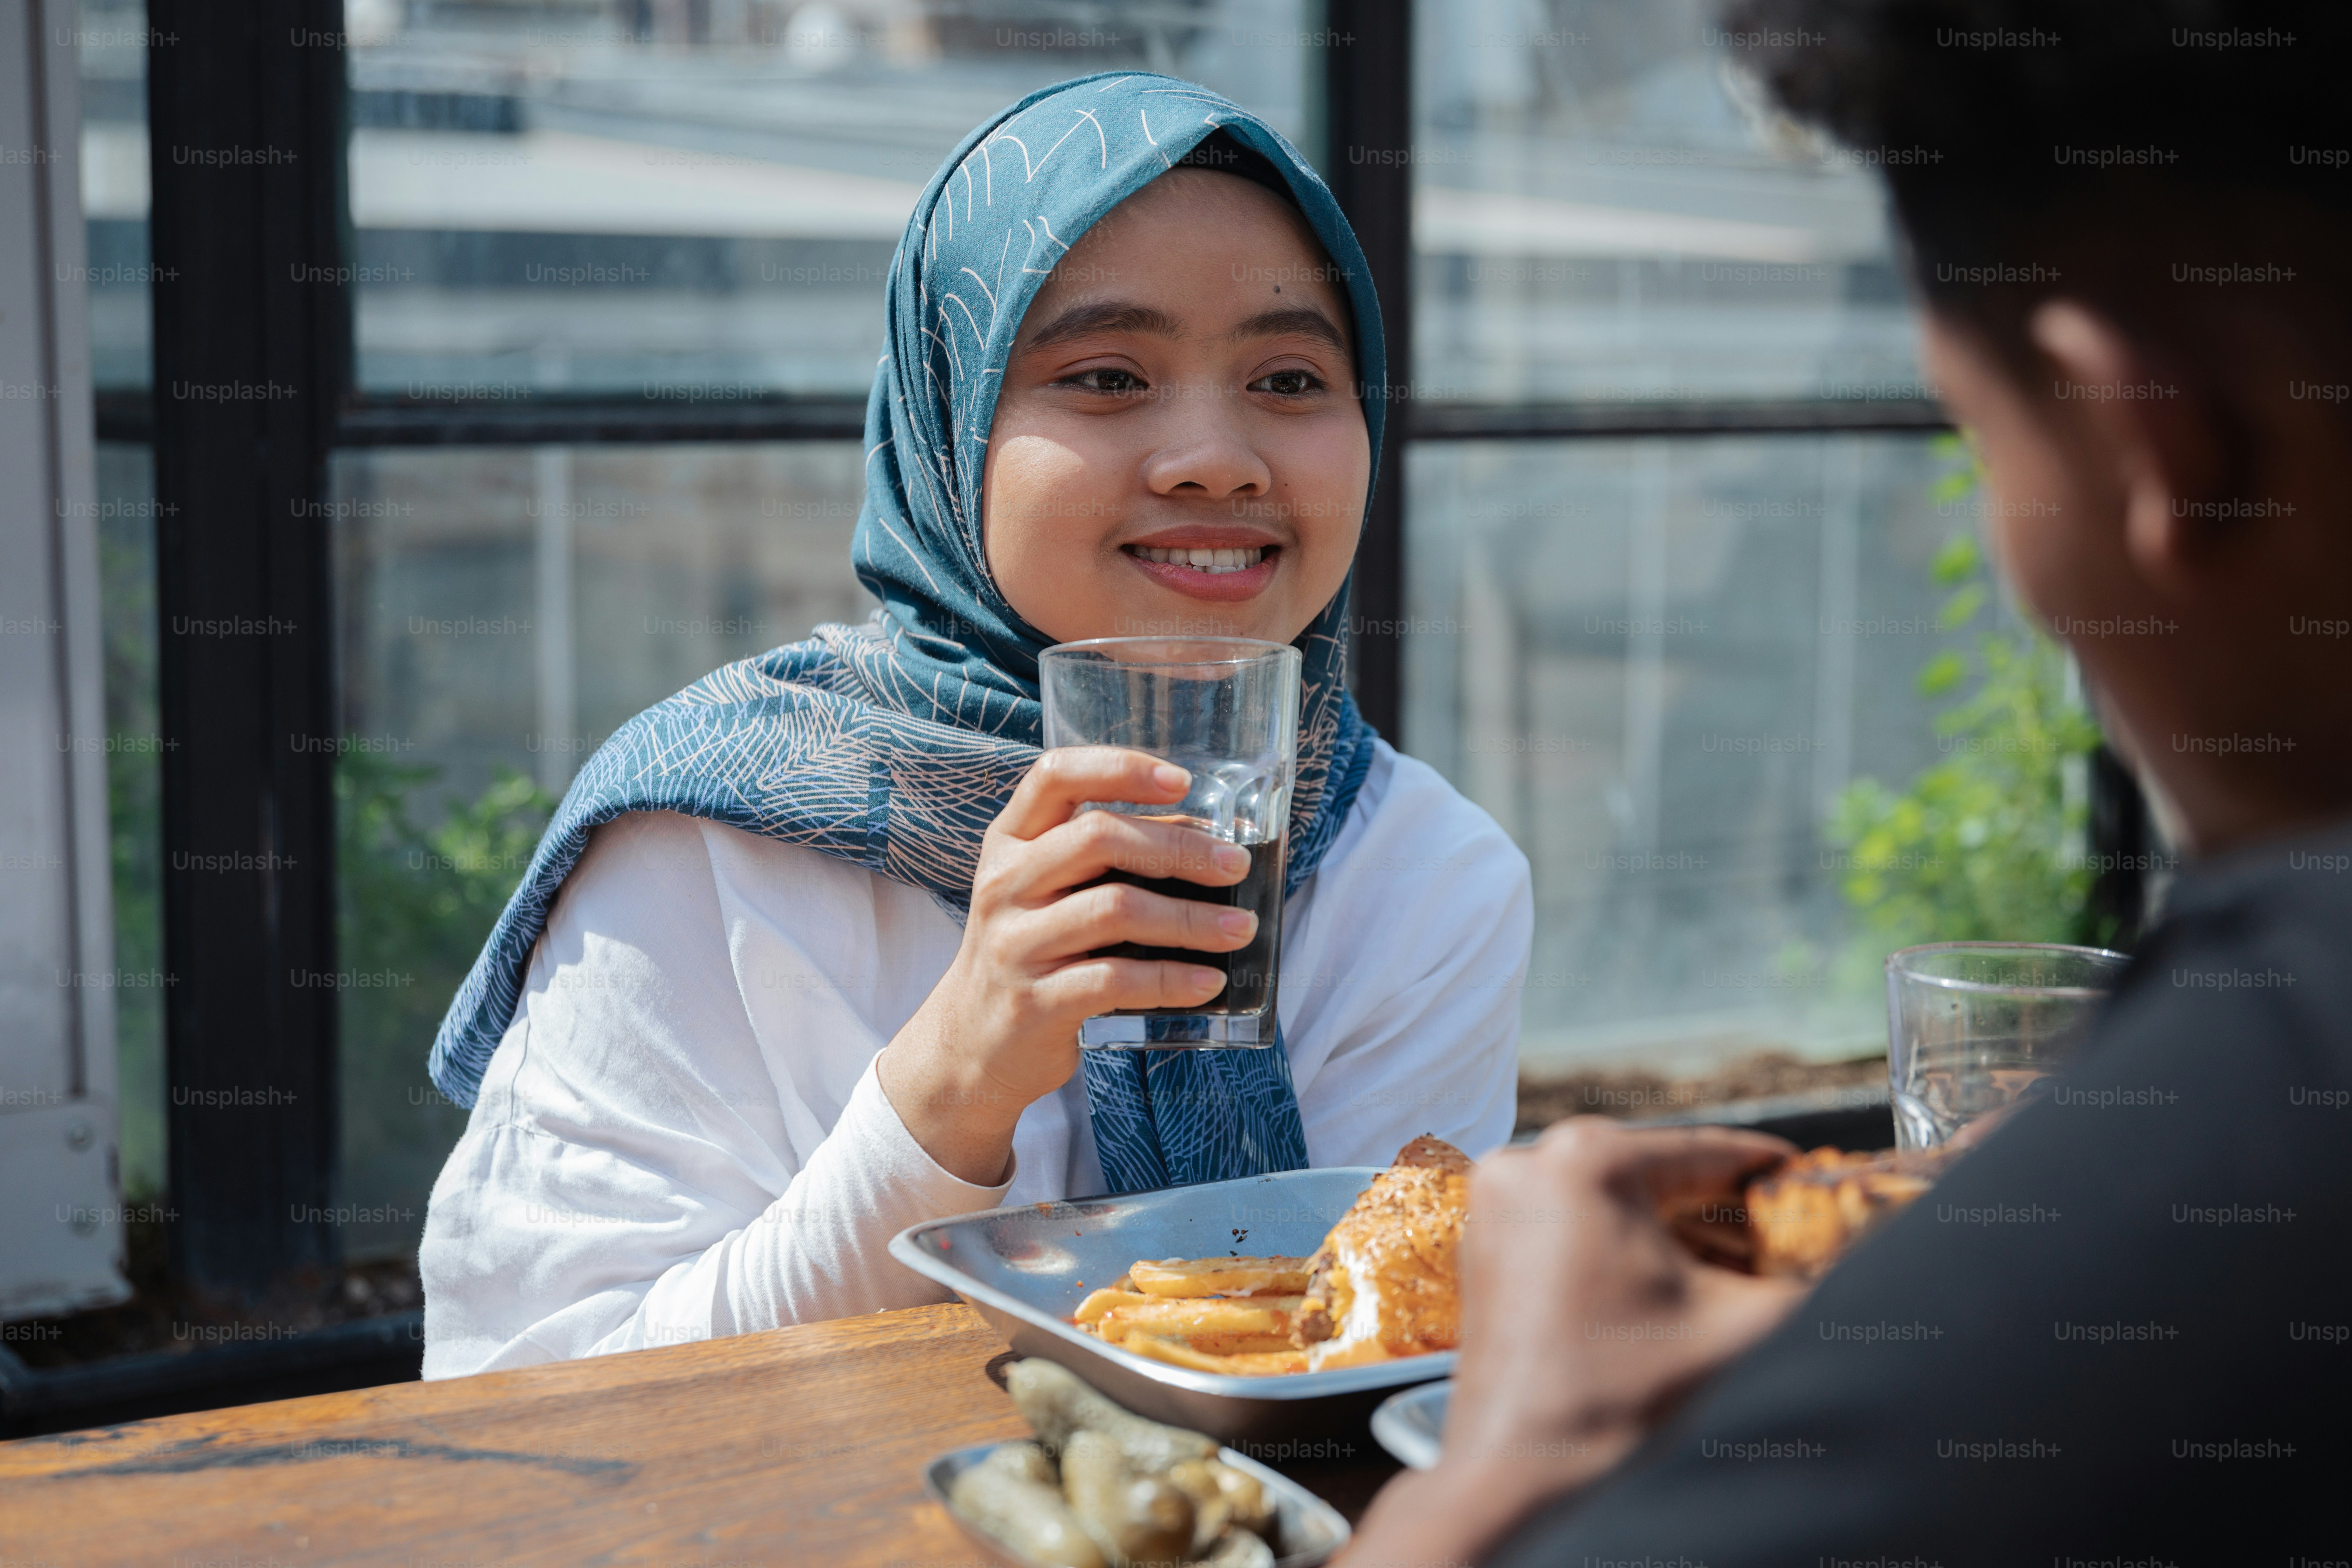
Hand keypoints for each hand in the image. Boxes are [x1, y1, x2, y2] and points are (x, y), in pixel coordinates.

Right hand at [877, 747, 1256, 1183]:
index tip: (1183, 780)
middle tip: (1235, 866)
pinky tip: (1207, 983)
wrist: (969, 1046)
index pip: (1055, 776)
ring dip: (1189, 919)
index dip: (1121, 769)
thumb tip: (1201, 834)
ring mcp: (1015, 944)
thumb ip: (1106, 858)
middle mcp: (1005, 884)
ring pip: (1114, 909)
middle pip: (1098, 837)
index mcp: (1009, 843)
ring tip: (1239, 929)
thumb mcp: (1048, 893)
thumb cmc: (1032, 955)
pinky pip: (1114, 980)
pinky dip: (1171, 979)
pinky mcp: (1034, 1002)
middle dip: (1179, 848)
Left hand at [1349, 1119, 1804, 1564]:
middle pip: (1658, 1175)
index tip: (1811, 1174)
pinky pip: (1573, 1225)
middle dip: (1722, 1211)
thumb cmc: (1623, 1397)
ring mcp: (1497, 1202)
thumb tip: (1863, 1254)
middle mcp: (1529, 1162)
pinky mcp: (1486, 1243)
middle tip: (1783, 1233)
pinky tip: (1675, 1287)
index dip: (1768, 1168)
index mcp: (1588, 1158)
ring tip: (1737, 1268)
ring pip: (1615, 1202)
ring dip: (1676, 1234)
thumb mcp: (1741, 1327)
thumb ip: (1816, 1282)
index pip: (1706, 1150)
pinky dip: (1624, 1249)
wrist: (1522, 1473)